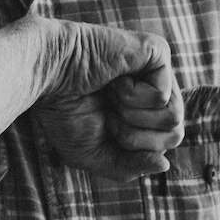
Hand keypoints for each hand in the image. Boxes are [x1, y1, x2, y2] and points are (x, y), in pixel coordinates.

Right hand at [30, 20, 183, 180]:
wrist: (45, 78)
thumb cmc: (62, 112)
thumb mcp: (91, 156)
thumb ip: (128, 167)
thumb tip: (165, 164)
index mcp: (145, 114)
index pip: (162, 148)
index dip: (130, 149)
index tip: (102, 126)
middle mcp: (156, 91)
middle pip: (174, 135)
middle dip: (133, 135)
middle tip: (107, 112)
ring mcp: (159, 71)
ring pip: (173, 118)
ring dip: (131, 116)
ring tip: (110, 95)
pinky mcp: (157, 52)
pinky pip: (163, 96)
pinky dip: (132, 97)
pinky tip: (114, 79)